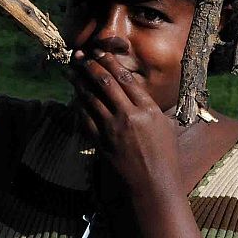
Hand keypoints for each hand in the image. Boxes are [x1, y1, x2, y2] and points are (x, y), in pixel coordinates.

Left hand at [71, 48, 182, 198]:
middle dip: (90, 67)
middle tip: (80, 56)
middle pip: (105, 84)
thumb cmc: (166, 157)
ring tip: (71, 71)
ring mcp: (113, 130)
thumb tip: (139, 92)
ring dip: (79, 83)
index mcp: (148, 109)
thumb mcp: (166, 126)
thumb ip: (151, 107)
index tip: (100, 52)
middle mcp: (129, 116)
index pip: (125, 78)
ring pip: (91, 99)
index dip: (110, 62)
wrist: (154, 186)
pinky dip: (78, 106)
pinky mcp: (102, 143)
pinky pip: (85, 119)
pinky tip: (74, 98)